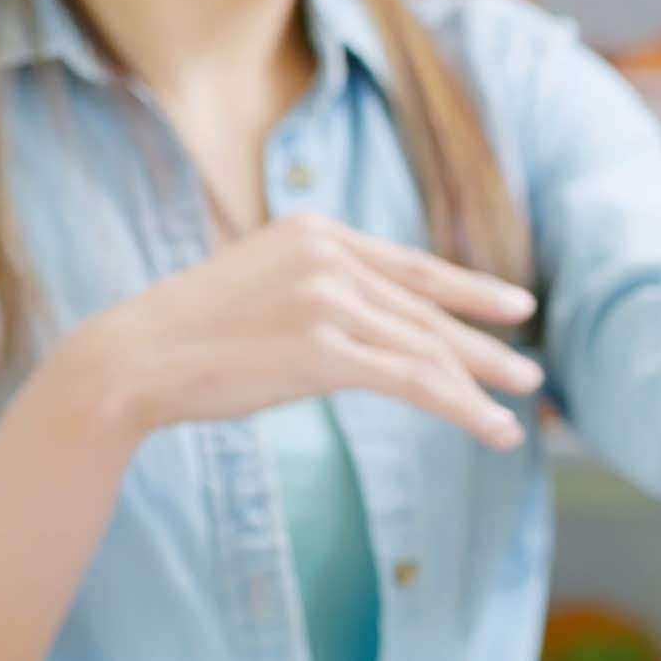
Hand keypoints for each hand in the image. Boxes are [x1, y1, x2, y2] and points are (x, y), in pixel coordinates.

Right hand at [64, 213, 543, 447]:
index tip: (515, 306)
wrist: (130, 359)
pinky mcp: (325, 351)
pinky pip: (416, 381)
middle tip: (530, 372)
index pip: (413, 266)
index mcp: (317, 231)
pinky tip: (492, 429)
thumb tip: (370, 318)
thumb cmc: (191, 334)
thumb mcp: (262, 283)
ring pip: (429, 347)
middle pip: (430, 308)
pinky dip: (463, 407)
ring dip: (482, 384)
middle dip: (487, 343)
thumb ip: (319, 286)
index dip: (470, 289)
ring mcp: (329, 300)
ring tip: (517, 411)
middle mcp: (329, 256)